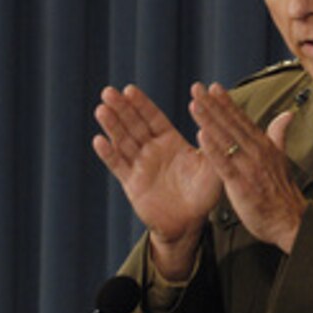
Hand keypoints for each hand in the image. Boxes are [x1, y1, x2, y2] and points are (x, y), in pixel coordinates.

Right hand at [93, 84, 221, 277]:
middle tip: (108, 91)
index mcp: (171, 142)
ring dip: (112, 125)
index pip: (154, 118)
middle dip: (122, 109)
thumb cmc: (204, 193)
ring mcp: (140, 166)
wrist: (189, 223)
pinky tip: (99, 140)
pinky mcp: (132, 184)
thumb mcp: (213, 166)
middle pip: (134, 125)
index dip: (141, 104)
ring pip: (123, 141)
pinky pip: (118, 166)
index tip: (130, 89)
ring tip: (102, 109)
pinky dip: (109, 154)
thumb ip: (212, 146)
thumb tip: (210, 123)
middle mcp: (153, 151)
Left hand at [189, 82, 306, 252]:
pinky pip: (225, 163)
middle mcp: (257, 151)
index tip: (214, 87)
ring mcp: (249, 166)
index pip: (242, 119)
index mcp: (264, 146)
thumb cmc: (283, 193)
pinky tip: (201, 136)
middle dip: (213, 105)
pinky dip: (213, 148)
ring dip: (209, 120)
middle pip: (231, 124)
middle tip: (196, 88)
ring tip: (194, 104)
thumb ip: (279, 134)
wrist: (290, 220)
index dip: (227, 103)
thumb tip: (287, 114)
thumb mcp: (282, 159)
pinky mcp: (241, 183)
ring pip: (225, 139)